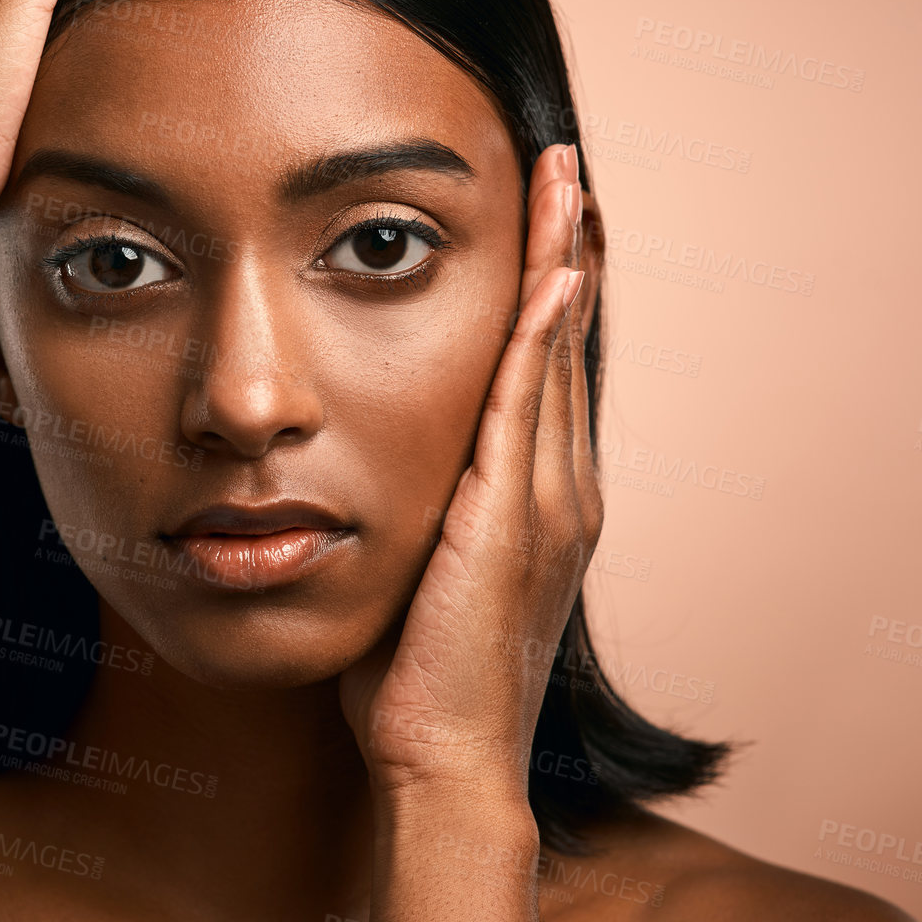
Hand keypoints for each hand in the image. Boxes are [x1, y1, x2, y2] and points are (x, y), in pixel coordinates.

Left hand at [340, 143, 601, 801]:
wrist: (440, 753)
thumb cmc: (414, 671)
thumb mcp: (415, 564)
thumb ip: (411, 504)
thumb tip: (358, 461)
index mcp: (533, 497)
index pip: (537, 368)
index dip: (543, 291)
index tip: (537, 219)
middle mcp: (556, 489)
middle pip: (560, 345)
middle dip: (562, 253)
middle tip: (561, 168)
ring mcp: (544, 504)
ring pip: (552, 361)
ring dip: (560, 268)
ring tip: (562, 187)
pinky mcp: (513, 522)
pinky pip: (525, 412)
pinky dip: (539, 342)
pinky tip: (547, 278)